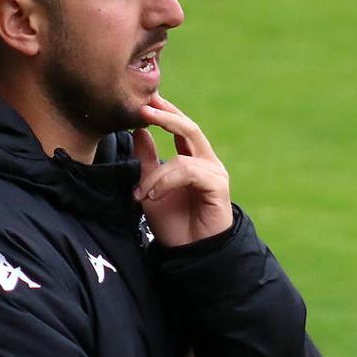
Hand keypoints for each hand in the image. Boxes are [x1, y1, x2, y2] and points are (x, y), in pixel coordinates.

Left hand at [133, 94, 232, 246]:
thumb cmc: (174, 224)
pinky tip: (153, 196)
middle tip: (143, 108)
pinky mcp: (218, 185)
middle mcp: (207, 161)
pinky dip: (167, 181)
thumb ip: (148, 159)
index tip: (143, 101)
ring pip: (182, 156)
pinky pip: (189, 172)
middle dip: (165, 116)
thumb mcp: (152, 187)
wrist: (190, 254)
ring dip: (156, 174)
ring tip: (141, 193)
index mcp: (193, 159)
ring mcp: (215, 172)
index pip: (180, 127)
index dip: (164, 113)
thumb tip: (138, 129)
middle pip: (189, 128)